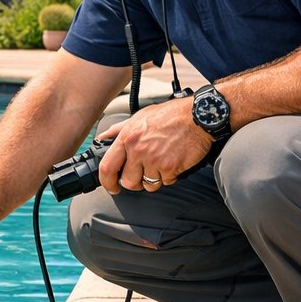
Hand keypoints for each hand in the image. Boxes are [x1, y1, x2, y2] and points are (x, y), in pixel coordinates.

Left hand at [95, 100, 211, 194]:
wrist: (197, 116)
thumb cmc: (170, 115)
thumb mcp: (140, 116)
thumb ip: (119, 129)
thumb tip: (103, 138)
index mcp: (128, 137)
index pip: (107, 167)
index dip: (107, 182)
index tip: (111, 186)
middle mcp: (139, 150)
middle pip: (128, 182)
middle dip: (134, 183)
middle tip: (142, 176)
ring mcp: (154, 160)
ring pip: (148, 185)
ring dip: (154, 179)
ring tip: (161, 164)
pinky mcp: (170, 168)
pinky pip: (166, 182)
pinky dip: (169, 176)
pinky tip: (173, 163)